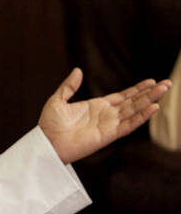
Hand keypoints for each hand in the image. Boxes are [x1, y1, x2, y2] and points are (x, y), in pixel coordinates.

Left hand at [38, 68, 170, 163]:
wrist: (46, 142)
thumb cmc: (50, 124)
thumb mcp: (58, 100)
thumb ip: (69, 86)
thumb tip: (78, 70)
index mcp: (96, 106)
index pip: (122, 96)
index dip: (137, 89)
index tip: (151, 81)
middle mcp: (106, 115)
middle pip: (133, 101)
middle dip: (149, 92)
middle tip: (167, 83)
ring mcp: (109, 124)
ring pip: (134, 110)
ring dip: (149, 100)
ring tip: (163, 90)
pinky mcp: (108, 135)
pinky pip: (128, 125)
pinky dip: (141, 117)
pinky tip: (152, 107)